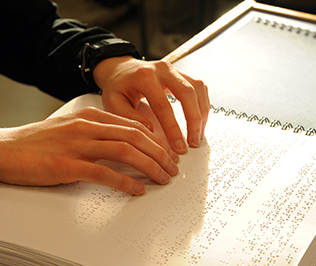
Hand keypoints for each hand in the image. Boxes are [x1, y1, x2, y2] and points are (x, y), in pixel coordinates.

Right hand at [0, 107, 178, 194]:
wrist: (5, 149)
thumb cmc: (40, 141)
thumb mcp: (73, 127)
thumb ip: (99, 131)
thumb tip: (127, 143)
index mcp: (91, 116)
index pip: (134, 126)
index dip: (156, 141)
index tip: (167, 153)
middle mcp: (87, 127)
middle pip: (135, 137)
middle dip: (159, 153)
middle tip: (172, 168)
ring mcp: (77, 145)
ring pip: (125, 152)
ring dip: (150, 166)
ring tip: (163, 178)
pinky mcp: (67, 165)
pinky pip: (105, 173)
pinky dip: (126, 182)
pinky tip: (138, 189)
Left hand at [93, 56, 209, 153]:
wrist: (120, 70)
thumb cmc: (117, 88)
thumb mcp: (113, 103)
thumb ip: (129, 117)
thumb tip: (151, 130)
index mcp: (144, 76)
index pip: (163, 105)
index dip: (173, 128)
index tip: (178, 146)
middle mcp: (162, 69)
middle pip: (187, 93)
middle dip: (194, 120)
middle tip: (194, 142)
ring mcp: (174, 69)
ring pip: (198, 88)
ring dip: (202, 113)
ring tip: (198, 135)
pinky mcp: (182, 74)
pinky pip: (199, 88)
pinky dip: (202, 105)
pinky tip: (199, 121)